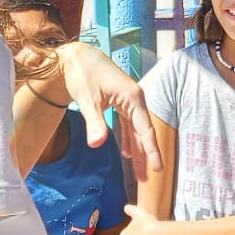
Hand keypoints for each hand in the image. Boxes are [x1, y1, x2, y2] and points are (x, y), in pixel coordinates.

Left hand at [57, 42, 160, 177]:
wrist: (76, 57)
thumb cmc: (82, 74)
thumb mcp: (88, 100)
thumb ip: (95, 123)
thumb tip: (97, 145)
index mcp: (133, 98)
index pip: (145, 129)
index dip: (151, 150)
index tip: (158, 167)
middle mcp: (135, 99)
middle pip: (143, 131)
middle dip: (144, 155)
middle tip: (147, 177)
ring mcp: (128, 100)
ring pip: (136, 129)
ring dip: (136, 149)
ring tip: (139, 171)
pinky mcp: (121, 101)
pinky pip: (128, 124)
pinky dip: (128, 138)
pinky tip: (127, 152)